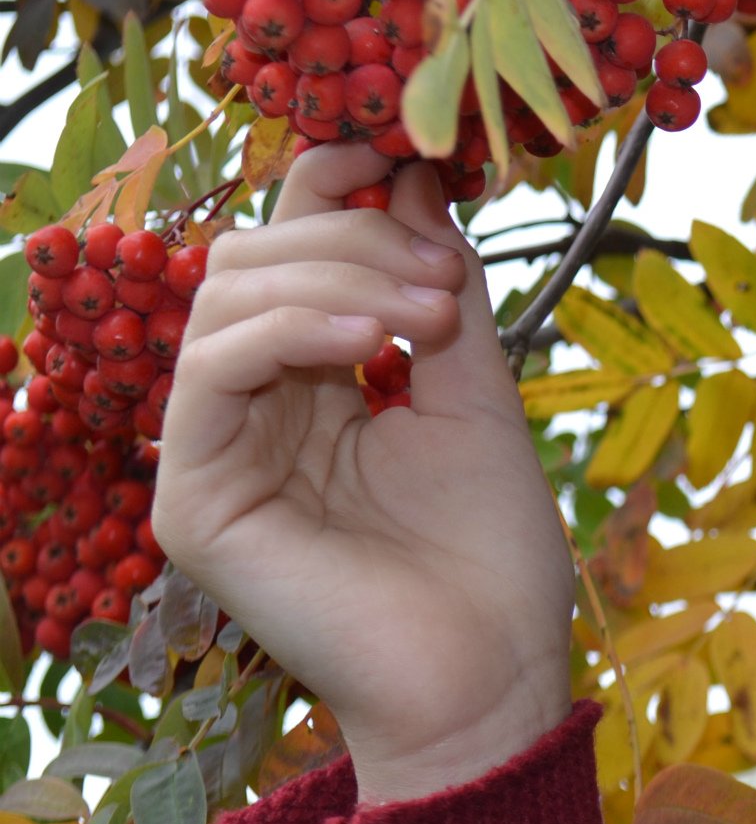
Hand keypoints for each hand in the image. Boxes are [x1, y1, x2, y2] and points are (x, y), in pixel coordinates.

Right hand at [153, 143, 575, 803]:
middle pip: (258, 255)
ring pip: (228, 298)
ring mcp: (215, 451)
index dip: (334, 183)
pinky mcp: (195, 498)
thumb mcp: (477, 386)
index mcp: (314, 374)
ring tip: (428, 316)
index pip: (290, 244)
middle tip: (447, 279)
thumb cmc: (491, 547)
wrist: (493, 668)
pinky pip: (211, 372)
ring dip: (340, 279)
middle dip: (357, 238)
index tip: (409, 154)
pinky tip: (370, 342)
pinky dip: (291, 329)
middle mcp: (253, 405)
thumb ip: (442, 286)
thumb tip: (413, 172)